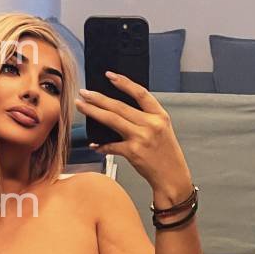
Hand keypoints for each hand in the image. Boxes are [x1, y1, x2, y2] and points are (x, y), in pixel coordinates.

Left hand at [76, 72, 193, 204]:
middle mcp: (151, 124)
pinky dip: (101, 145)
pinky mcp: (133, 152)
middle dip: (98, 97)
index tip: (110, 76)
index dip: (124, 83)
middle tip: (84, 92)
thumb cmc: (167, 155)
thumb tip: (121, 110)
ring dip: (94, 111)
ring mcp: (141, 138)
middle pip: (119, 106)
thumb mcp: (163, 130)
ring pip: (112, 120)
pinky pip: (111, 145)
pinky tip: (94, 144)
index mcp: (160, 116)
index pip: (140, 93)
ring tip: (81, 106)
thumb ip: (146, 118)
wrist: (172, 177)